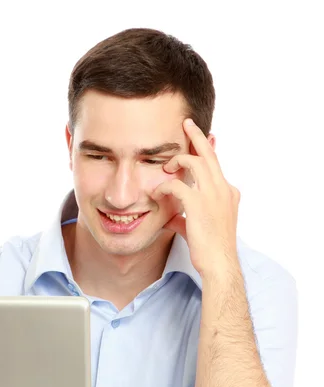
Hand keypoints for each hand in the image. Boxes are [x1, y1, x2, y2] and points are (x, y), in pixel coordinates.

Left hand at [151, 118, 240, 277]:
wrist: (219, 263)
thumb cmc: (210, 249)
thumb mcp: (199, 228)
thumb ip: (184, 217)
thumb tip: (168, 216)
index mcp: (228, 193)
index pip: (216, 165)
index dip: (207, 151)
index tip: (202, 139)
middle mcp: (224, 189)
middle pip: (209, 153)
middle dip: (197, 136)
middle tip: (186, 123)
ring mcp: (213, 195)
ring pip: (195, 162)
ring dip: (178, 160)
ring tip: (166, 166)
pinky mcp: (198, 204)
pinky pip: (177, 185)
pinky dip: (165, 186)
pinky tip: (157, 193)